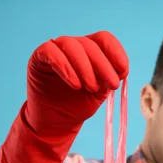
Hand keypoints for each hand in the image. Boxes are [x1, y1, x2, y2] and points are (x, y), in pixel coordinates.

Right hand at [0, 31, 128, 162]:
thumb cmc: (78, 105)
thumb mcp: (99, 92)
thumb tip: (121, 70)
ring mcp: (55, 49)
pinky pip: (51, 52)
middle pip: (91, 44)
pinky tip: (75, 84)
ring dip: (86, 68)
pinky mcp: (39, 57)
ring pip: (72, 46)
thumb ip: (109, 78)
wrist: (57, 122)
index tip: (123, 71)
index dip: (116, 52)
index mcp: (90, 50)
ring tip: (91, 88)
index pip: (104, 40)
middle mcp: (73, 46)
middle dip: (104, 66)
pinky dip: (65, 67)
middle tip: (112, 85)